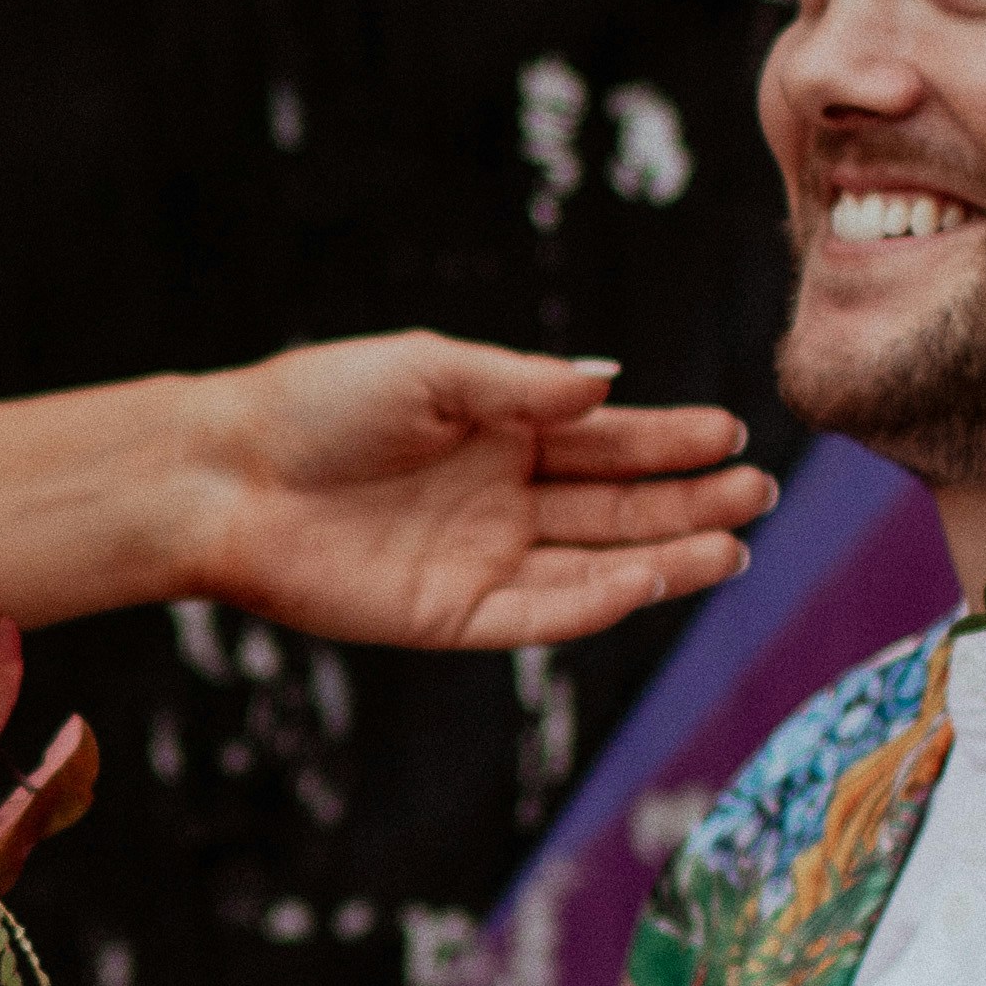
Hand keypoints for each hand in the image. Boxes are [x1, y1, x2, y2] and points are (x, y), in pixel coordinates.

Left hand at [185, 337, 771, 654]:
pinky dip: (599, 601)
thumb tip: (608, 385)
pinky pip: (540, 614)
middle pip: (618, 505)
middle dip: (689, 500)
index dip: (670, 439)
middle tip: (758, 492)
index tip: (732, 432)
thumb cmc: (318, 405)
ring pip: (595, 564)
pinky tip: (652, 580)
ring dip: (666, 556)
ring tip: (734, 544)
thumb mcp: (427, 370)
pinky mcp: (452, 615)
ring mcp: (482, 559)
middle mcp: (503, 497)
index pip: (607, 438)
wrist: (227, 475)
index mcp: (502, 429)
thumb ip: (520, 385)